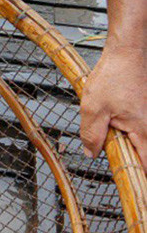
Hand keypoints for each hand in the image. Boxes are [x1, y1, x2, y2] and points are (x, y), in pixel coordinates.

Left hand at [80, 44, 145, 168]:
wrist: (127, 52)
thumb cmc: (115, 74)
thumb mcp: (93, 108)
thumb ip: (92, 135)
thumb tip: (91, 153)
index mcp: (144, 130)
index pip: (146, 167)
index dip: (136, 177)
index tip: (126, 180)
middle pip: (144, 156)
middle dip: (128, 158)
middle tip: (112, 150)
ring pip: (141, 141)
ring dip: (127, 143)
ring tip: (112, 129)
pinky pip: (140, 129)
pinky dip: (129, 130)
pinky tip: (116, 119)